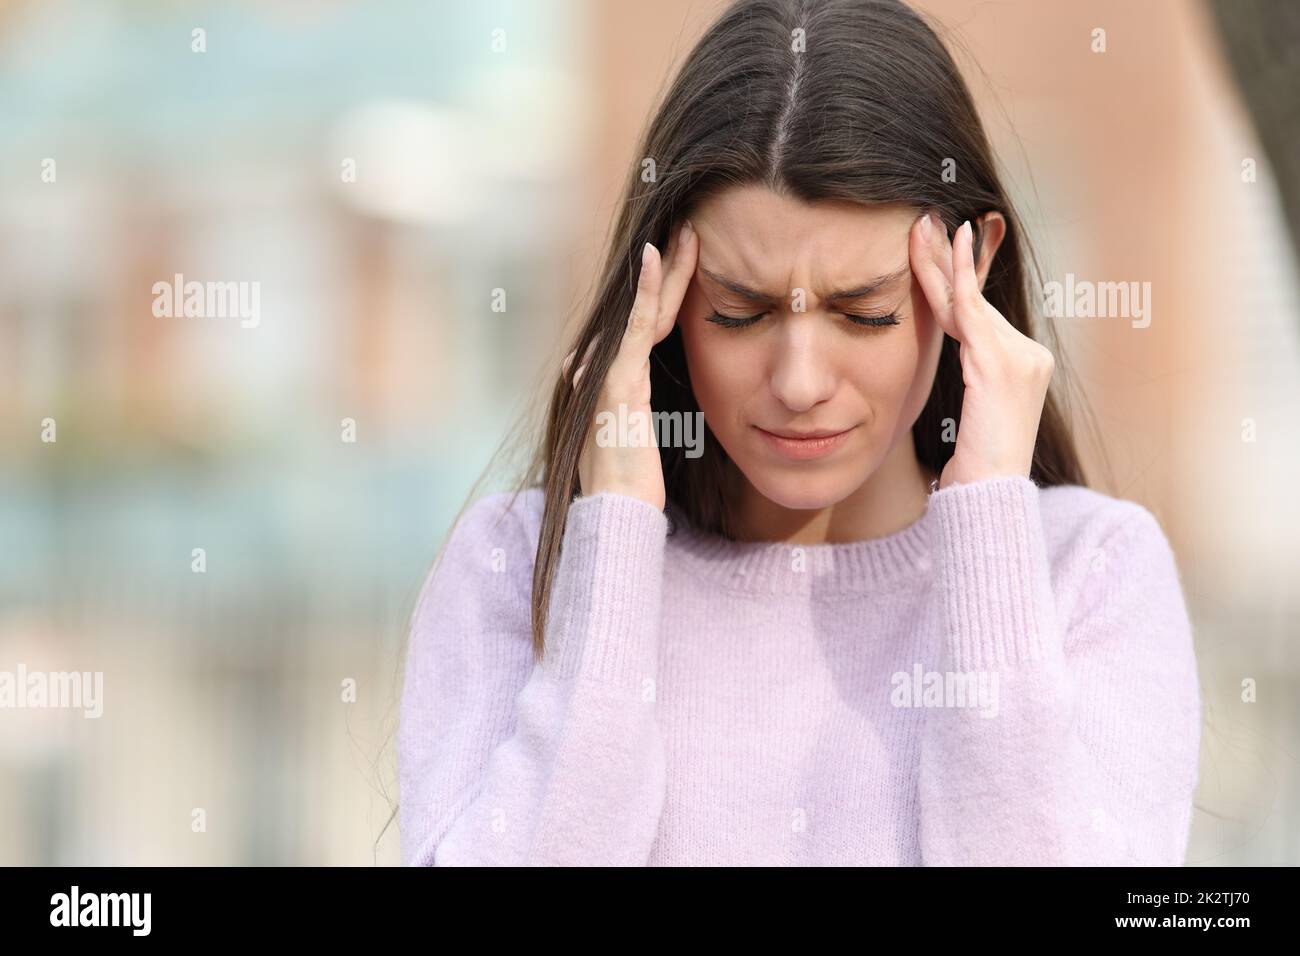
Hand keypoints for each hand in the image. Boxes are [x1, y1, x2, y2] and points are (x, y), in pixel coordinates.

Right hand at [563, 219, 698, 509]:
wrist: (615, 511)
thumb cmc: (631, 486)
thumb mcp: (644, 440)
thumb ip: (646, 412)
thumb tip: (652, 405)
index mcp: (619, 377)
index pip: (647, 323)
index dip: (667, 290)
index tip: (688, 260)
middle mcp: (607, 366)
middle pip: (646, 307)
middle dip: (670, 268)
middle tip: (690, 229)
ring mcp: (609, 370)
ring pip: (644, 307)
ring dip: (666, 267)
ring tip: (685, 232)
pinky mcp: (619, 378)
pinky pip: (636, 325)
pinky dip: (645, 290)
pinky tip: (655, 257)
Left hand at [909, 213, 1054, 489]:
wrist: (990, 495)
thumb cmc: (975, 465)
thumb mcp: (971, 412)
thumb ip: (968, 375)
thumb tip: (950, 354)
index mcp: (1022, 364)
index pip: (978, 314)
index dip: (955, 280)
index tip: (936, 247)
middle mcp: (1028, 354)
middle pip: (974, 300)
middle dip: (947, 260)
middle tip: (924, 221)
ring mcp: (1019, 356)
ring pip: (968, 301)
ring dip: (940, 262)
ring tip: (920, 227)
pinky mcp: (999, 363)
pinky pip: (970, 312)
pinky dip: (956, 278)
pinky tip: (946, 250)